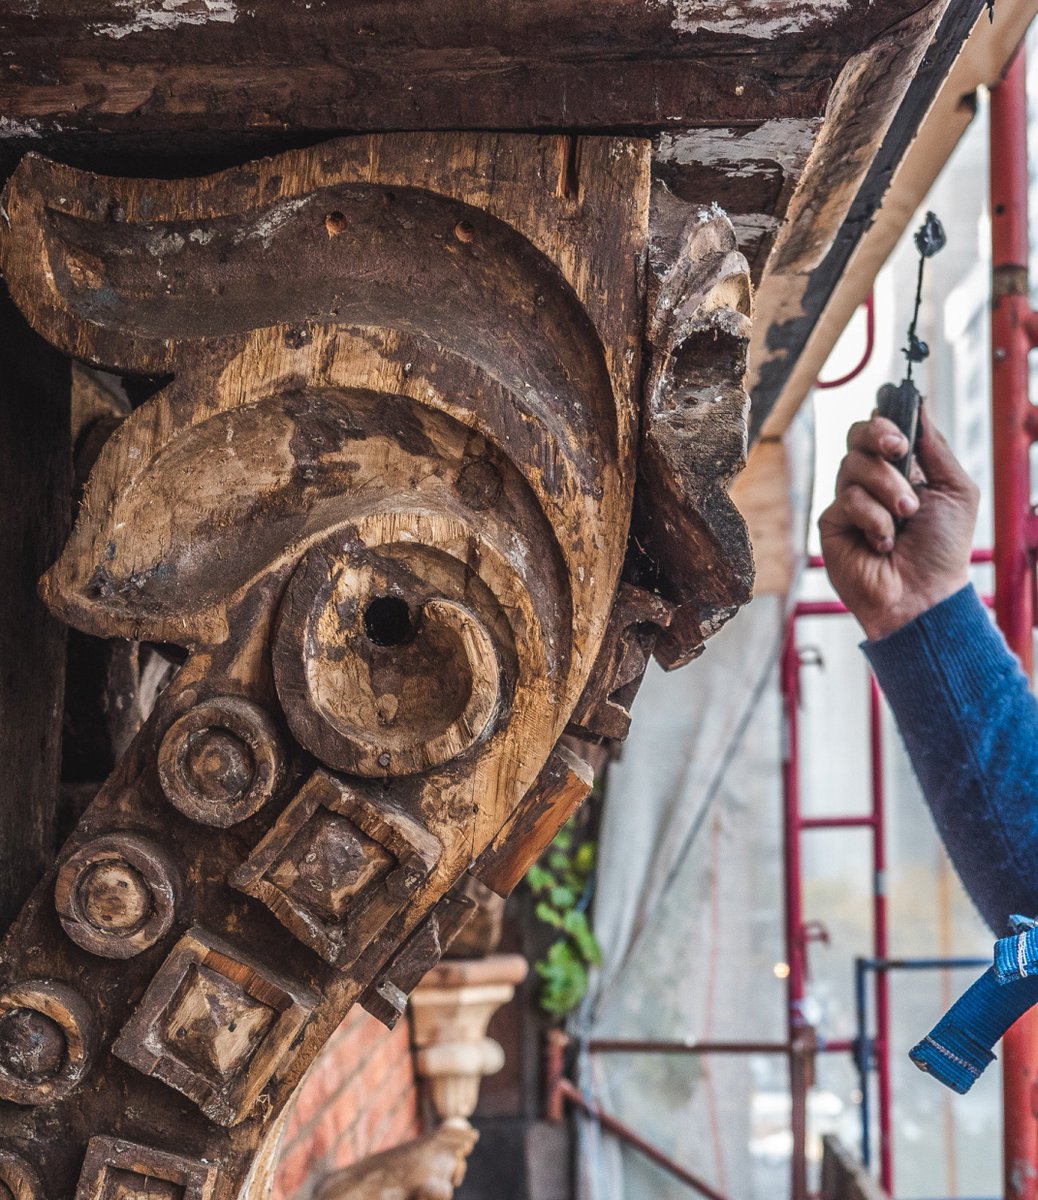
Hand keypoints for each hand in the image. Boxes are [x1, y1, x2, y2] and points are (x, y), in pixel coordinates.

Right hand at [818, 410, 978, 640]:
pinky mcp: (833, 523)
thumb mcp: (956, 490)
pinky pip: (847, 500)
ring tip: (904, 518)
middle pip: (857, 435)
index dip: (885, 421)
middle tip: (898, 452)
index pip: (882, 429)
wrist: (923, 593)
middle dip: (879, 437)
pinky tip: (883, 542)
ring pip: (853, 466)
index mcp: (904, 470)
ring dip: (887, 489)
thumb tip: (919, 407)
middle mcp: (873, 481)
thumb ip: (936, 448)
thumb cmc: (943, 549)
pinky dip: (872, 519)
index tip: (901, 429)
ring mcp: (850, 501)